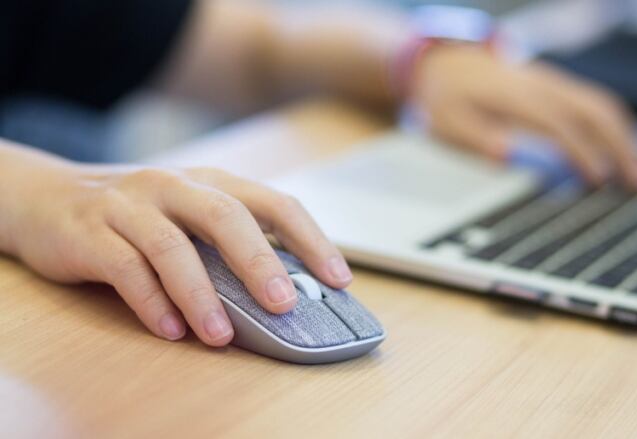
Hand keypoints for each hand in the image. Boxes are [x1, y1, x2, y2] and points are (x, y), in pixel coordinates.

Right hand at [5, 160, 351, 345]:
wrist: (48, 197)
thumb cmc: (140, 213)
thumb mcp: (190, 216)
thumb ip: (230, 244)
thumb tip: (286, 291)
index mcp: (212, 183)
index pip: (273, 203)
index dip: (310, 239)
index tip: (338, 278)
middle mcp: (175, 186)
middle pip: (226, 217)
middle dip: (260, 262)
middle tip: (284, 304)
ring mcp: (130, 206)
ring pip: (172, 247)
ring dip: (202, 295)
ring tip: (222, 335)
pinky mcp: (90, 232)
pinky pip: (125, 268)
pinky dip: (151, 302)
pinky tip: (171, 329)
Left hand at [410, 45, 636, 188]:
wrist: (445, 61)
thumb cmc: (446, 96)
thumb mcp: (447, 121)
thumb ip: (476, 137)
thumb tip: (506, 155)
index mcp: (518, 97)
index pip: (559, 126)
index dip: (581, 152)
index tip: (598, 180)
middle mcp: (542, 86)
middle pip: (593, 111)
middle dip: (621, 145)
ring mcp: (552, 83)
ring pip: (600, 104)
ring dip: (625, 136)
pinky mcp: (555, 86)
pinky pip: (593, 101)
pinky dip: (615, 124)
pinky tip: (624, 147)